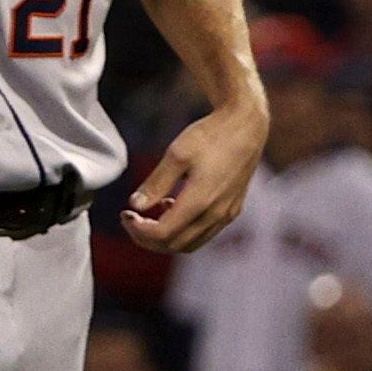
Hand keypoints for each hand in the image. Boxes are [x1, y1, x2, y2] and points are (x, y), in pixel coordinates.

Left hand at [122, 96, 266, 253]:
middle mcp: (217, 214)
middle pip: (175, 245)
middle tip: (131, 219)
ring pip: (191, 243)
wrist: (246, 125)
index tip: (125, 213)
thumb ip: (156, 183)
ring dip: (165, 237)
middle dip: (147, 238)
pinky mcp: (232, 209)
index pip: (162, 234)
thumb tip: (136, 205)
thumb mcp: (176, 155)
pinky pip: (204, 233)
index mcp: (201, 202)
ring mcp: (227, 213)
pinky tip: (172, 207)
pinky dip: (183, 230)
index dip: (138, 230)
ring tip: (148, 216)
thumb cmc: (211, 136)